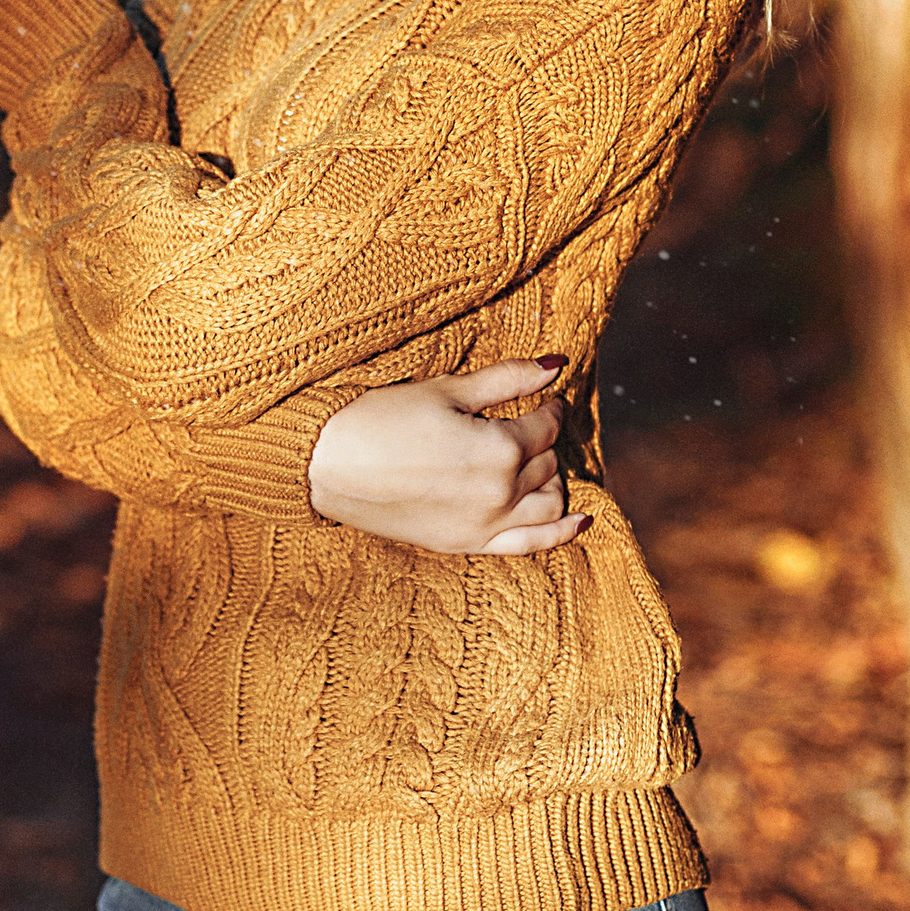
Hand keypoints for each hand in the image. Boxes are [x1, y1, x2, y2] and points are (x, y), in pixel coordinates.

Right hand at [306, 361, 585, 555]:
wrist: (327, 464)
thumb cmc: (380, 419)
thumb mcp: (447, 391)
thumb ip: (506, 380)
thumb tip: (556, 365)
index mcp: (499, 450)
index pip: (545, 426)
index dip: (547, 406)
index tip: (541, 396)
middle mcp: (501, 494)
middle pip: (548, 464)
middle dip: (545, 440)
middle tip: (532, 423)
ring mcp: (485, 526)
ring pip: (549, 504)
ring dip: (552, 480)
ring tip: (539, 462)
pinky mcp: (466, 544)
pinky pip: (531, 545)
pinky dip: (561, 532)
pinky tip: (582, 520)